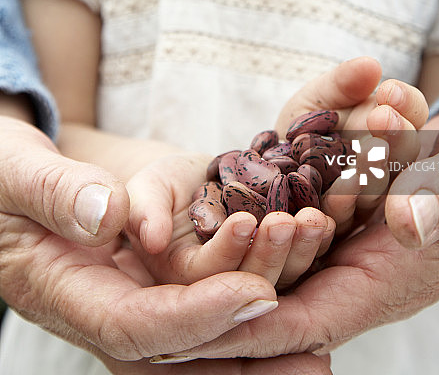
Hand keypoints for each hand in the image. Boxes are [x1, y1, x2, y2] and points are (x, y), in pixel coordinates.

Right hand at [0, 114, 286, 365]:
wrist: (5, 182)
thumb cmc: (5, 172)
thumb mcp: (17, 169)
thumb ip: (55, 190)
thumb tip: (109, 217)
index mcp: (66, 291)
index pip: (136, 323)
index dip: (197, 315)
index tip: (255, 293)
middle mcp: (104, 309)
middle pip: (177, 352)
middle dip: (243, 354)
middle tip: (314, 358)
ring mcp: (128, 301)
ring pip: (193, 347)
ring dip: (253, 348)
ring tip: (320, 351)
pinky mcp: (147, 286)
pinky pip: (196, 314)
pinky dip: (242, 321)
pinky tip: (292, 315)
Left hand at [157, 89, 438, 362]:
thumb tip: (406, 226)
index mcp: (394, 276)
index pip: (311, 320)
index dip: (253, 328)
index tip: (193, 333)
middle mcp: (365, 260)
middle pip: (282, 287)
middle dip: (224, 289)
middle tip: (157, 297)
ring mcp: (354, 227)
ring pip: (282, 243)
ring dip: (236, 239)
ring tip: (171, 243)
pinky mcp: (347, 193)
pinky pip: (296, 202)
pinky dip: (262, 197)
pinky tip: (215, 190)